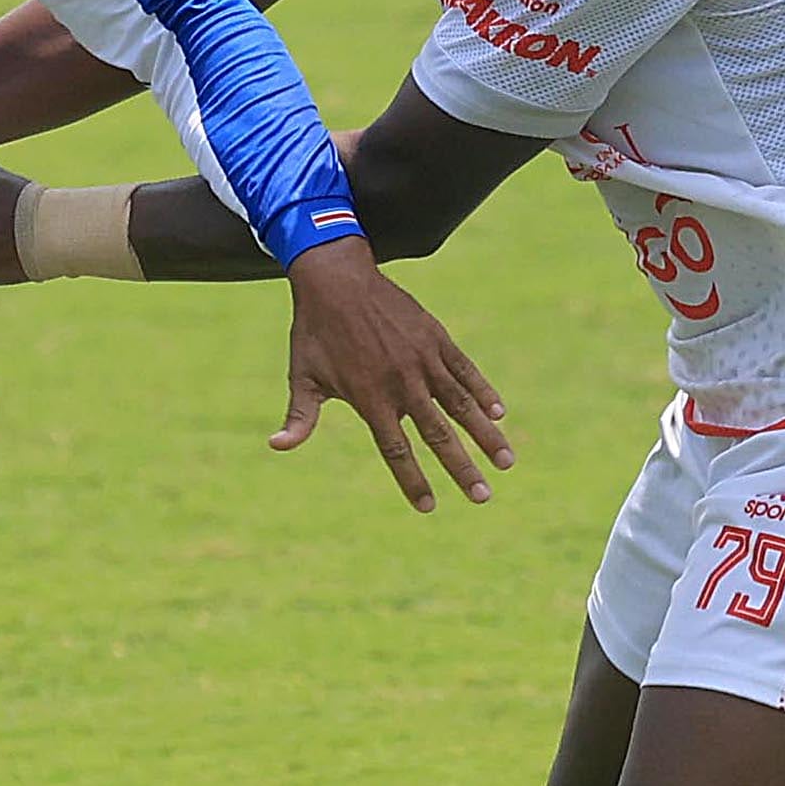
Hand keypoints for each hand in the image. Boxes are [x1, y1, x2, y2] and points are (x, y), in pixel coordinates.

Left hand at [272, 239, 512, 511]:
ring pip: (461, 405)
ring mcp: (422, 359)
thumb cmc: (315, 333)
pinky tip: (499, 413)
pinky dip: (483, 392)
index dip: (412, 480)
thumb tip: (277, 447)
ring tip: (507, 462)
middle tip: (483, 498)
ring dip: (486, 435)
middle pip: (438, 435)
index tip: (428, 507)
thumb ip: (300, 417)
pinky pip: (465, 370)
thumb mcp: (303, 376)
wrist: (337, 278)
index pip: (396, 449)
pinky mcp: (435, 338)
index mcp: (369, 398)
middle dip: (462, 469)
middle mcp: (401, 382)